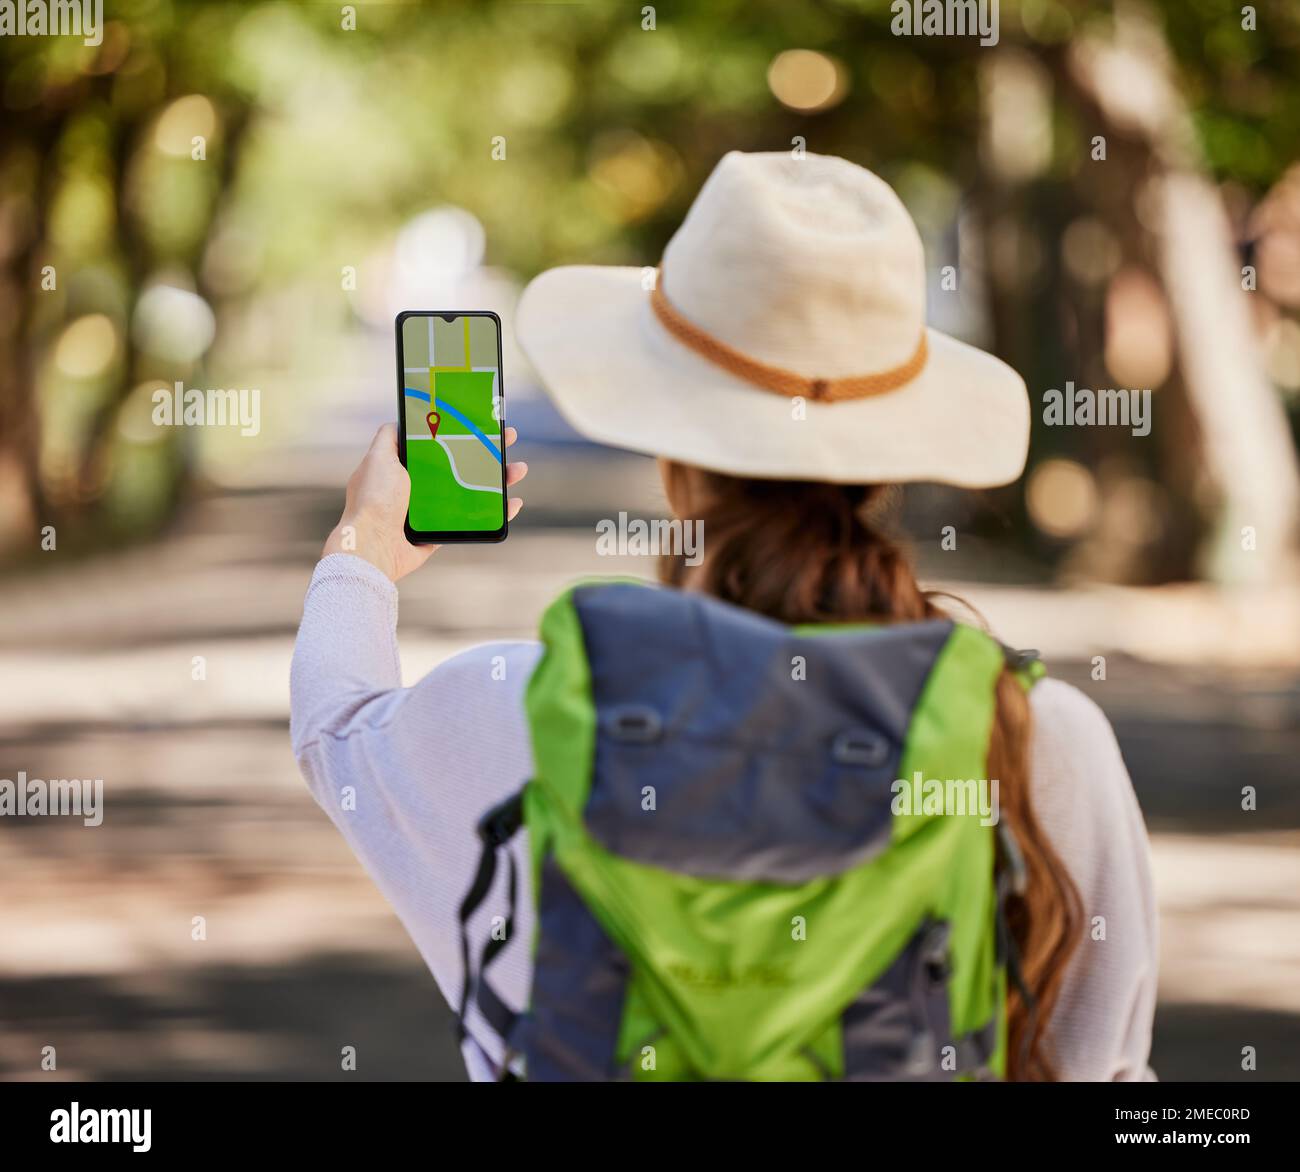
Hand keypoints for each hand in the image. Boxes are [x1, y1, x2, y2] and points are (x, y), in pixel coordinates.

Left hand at [322, 423, 526, 581]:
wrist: (373, 546)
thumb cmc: (374, 501)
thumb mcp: (378, 459)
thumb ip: (388, 438)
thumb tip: (401, 419)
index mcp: (405, 468)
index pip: (439, 444)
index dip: (461, 433)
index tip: (481, 423)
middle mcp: (418, 488)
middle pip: (460, 466)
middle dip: (486, 453)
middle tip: (507, 440)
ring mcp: (430, 512)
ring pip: (471, 491)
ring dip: (497, 481)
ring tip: (518, 470)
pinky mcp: (439, 533)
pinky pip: (472, 521)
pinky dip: (495, 513)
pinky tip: (512, 503)